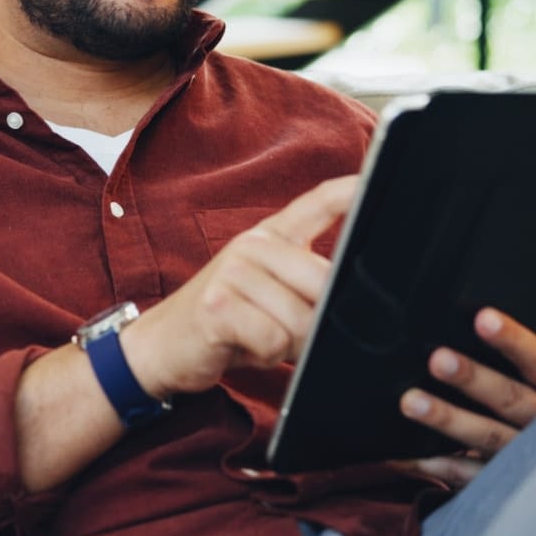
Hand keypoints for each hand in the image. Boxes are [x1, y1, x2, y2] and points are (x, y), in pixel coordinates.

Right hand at [122, 176, 357, 398]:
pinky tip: (241, 345)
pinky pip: (273, 340)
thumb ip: (305, 283)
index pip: (315, 203)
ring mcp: (233, 272)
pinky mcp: (218, 306)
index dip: (349, 190)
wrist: (162, 344)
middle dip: (315, 322)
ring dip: (286, 344)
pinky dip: (264, 356)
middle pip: (323, 282)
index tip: (373, 179)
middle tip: (284, 330)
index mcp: (269, 237)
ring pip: (300, 319)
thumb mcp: (268, 292)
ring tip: (255, 336)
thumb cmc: (227, 321)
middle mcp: (252, 245)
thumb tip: (348, 294)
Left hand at [395, 307, 535, 486]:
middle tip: (437, 359)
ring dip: (448, 419)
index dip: (513, 340)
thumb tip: (473, 326)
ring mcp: (530, 456)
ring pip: (488, 435)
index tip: (483, 319)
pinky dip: (441, 465)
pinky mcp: (510, 483)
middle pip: (510, 398)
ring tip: (411, 402)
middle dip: (473, 378)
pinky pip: (472, 476)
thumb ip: (521, 365)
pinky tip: (412, 456)